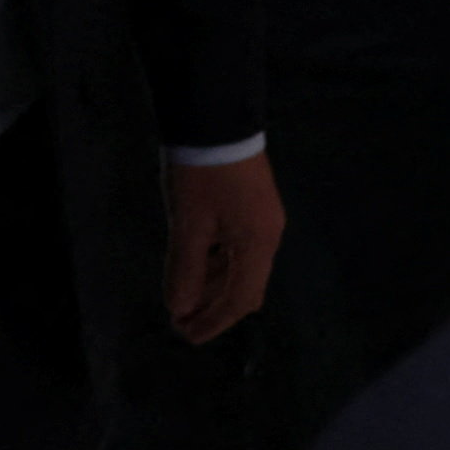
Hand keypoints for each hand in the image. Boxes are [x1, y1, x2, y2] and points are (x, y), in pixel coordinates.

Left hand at [164, 151, 283, 342]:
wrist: (215, 115)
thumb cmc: (201, 174)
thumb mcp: (187, 224)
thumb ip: (185, 270)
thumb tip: (180, 308)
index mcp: (258, 244)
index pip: (239, 300)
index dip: (212, 322)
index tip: (185, 334)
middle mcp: (269, 236)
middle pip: (246, 288)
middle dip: (215, 307)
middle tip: (182, 317)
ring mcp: (263, 219)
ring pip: (242, 267)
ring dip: (215, 285)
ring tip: (183, 294)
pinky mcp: (254, 205)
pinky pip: (239, 248)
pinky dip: (218, 263)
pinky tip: (195, 263)